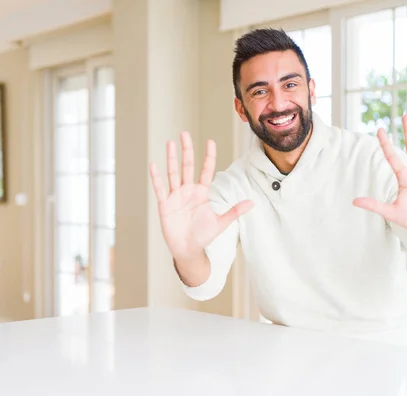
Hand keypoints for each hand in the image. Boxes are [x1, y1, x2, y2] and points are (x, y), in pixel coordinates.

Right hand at [149, 132, 253, 259]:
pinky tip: (153, 165)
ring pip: (173, 173)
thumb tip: (253, 202)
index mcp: (202, 192)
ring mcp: (175, 196)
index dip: (208, 156)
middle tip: (184, 133)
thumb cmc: (203, 235)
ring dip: (171, 158)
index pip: (206, 170)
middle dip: (186, 150)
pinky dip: (156, 178)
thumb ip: (235, 211)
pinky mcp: (165, 205)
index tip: (210, 141)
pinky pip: (160, 189)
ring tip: (169, 143)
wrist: (188, 249)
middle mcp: (188, 190)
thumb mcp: (221, 223)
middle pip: (187, 166)